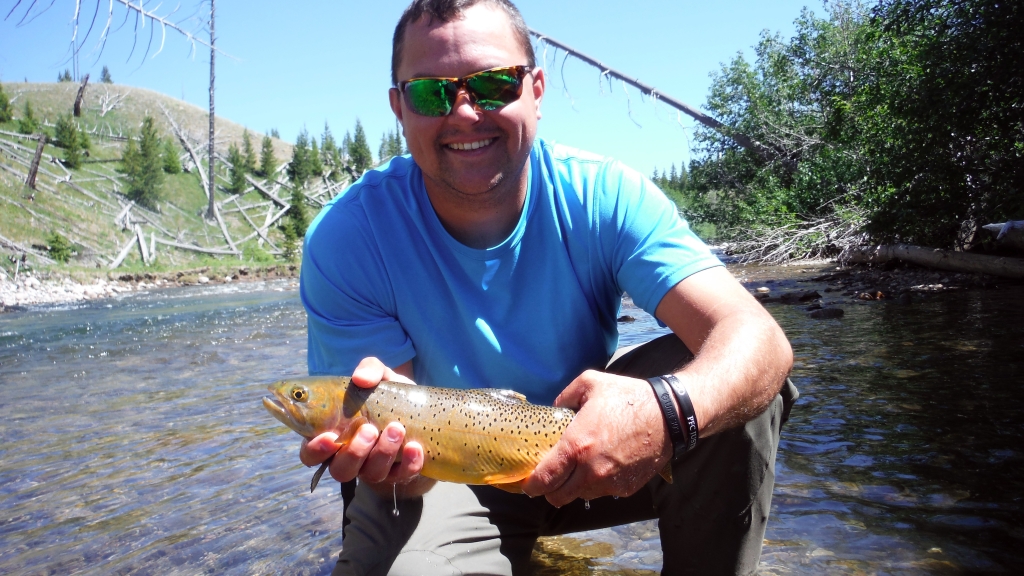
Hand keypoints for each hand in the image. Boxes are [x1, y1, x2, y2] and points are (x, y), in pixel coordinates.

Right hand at [298, 358, 426, 487]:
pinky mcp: (400, 474)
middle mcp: (350, 458)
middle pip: (341, 471)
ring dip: (383, 453)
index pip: (310, 454)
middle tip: (369, 429)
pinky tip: (415, 447)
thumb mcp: (380, 377)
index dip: (316, 450)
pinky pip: (402, 477)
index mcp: (334, 436)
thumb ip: (369, 369)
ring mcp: (374, 469)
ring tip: (397, 428)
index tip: (329, 437)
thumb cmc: (389, 396)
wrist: (423, 413)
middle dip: (355, 452)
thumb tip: (360, 379)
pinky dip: (409, 464)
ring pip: (372, 475)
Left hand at [522, 370, 671, 506]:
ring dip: (574, 487)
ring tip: (579, 468)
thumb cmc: (628, 397)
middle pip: (558, 497)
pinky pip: (604, 492)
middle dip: (549, 490)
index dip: (531, 485)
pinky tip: (603, 465)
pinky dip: (598, 484)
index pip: (544, 479)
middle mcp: (591, 471)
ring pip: (580, 496)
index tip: (527, 483)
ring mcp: (610, 483)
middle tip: (550, 478)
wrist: (669, 416)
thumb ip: (565, 396)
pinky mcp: (626, 488)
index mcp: (576, 446)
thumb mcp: (590, 383)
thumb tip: (554, 408)